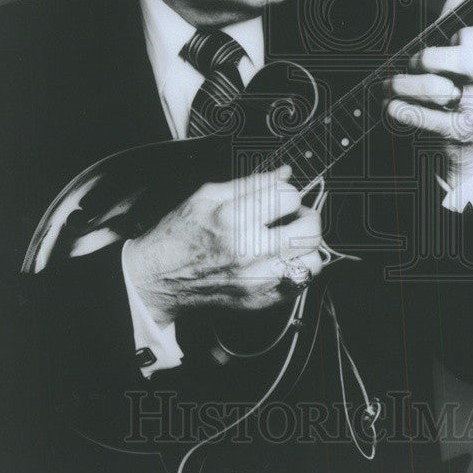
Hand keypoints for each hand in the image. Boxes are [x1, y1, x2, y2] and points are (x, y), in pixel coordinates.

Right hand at [122, 166, 322, 327]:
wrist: (159, 276)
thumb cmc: (180, 234)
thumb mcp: (208, 194)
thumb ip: (252, 183)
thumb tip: (284, 173)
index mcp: (235, 218)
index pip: (290, 197)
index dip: (288, 193)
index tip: (279, 198)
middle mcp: (249, 250)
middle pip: (310, 230)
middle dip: (306, 217)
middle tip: (293, 217)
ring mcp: (257, 279)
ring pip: (313, 260)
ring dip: (306, 247)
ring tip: (289, 241)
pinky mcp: (259, 299)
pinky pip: (300, 283)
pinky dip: (297, 268)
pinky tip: (280, 260)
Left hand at [384, 0, 472, 184]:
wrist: (466, 149)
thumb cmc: (460, 92)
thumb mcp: (462, 60)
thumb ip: (458, 25)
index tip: (456, 37)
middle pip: (467, 60)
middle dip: (432, 57)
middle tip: (415, 62)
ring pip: (438, 90)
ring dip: (405, 85)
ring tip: (390, 85)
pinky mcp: (457, 133)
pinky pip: (425, 119)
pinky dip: (402, 110)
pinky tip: (391, 106)